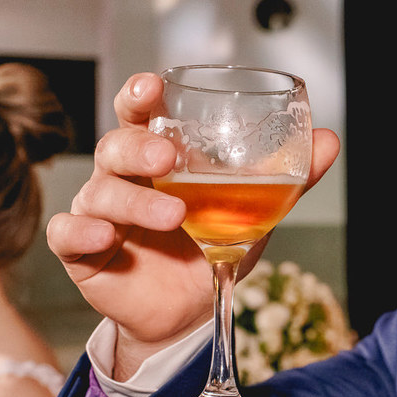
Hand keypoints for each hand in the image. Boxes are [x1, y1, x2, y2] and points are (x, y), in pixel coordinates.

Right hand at [47, 73, 339, 375]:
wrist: (191, 310)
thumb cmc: (213, 245)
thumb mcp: (255, 210)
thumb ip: (289, 178)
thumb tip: (329, 141)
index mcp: (158, 156)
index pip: (140, 114)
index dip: (139, 96)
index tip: (152, 87)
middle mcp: (124, 176)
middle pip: (115, 145)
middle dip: (139, 147)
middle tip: (169, 159)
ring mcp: (100, 210)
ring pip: (100, 190)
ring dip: (135, 200)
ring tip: (173, 215)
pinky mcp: (82, 251)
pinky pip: (67, 232)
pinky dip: (82, 230)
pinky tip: (105, 235)